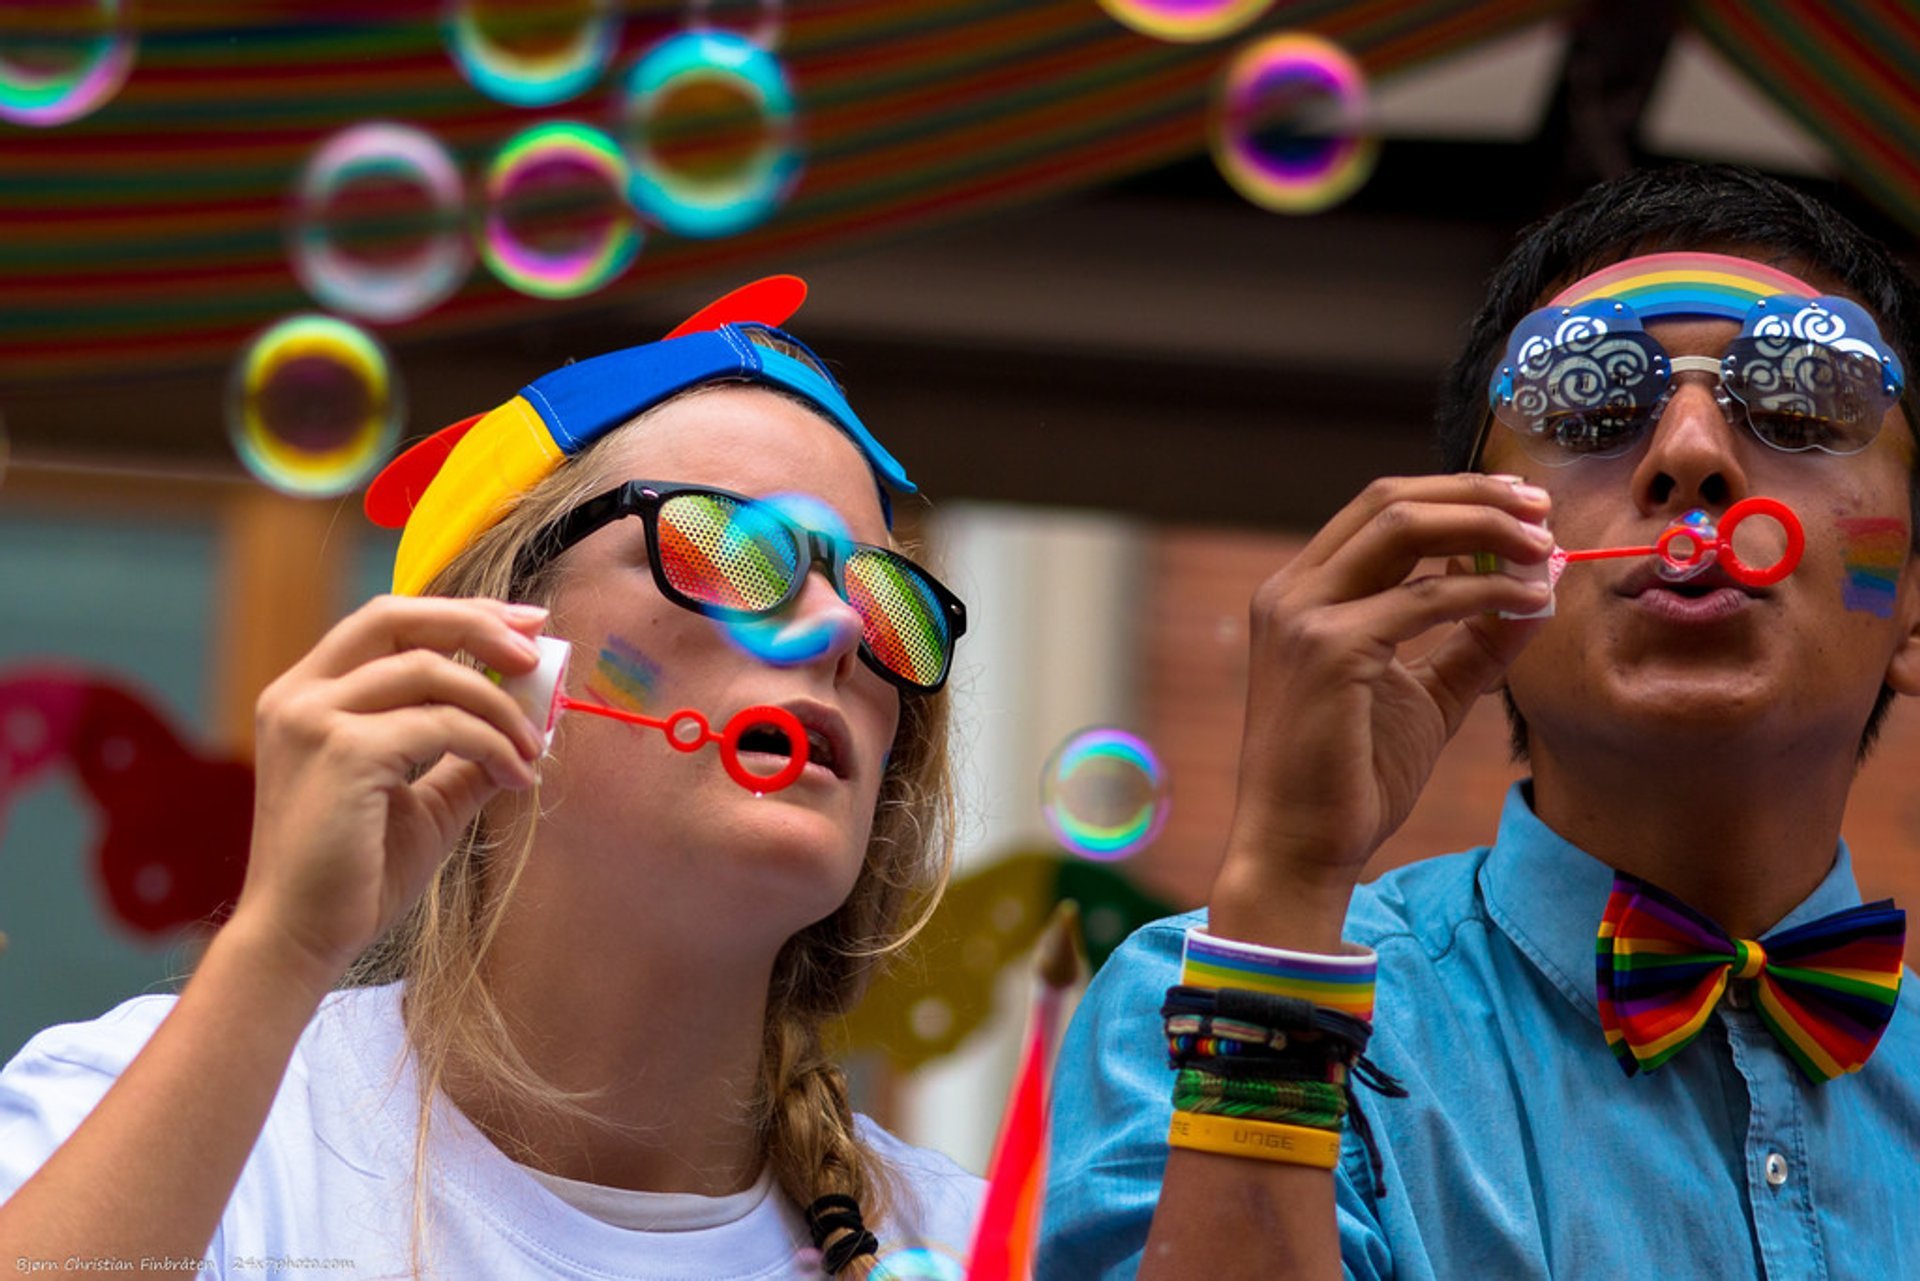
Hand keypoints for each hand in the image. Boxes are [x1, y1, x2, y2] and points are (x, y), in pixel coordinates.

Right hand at [229, 596, 550, 988]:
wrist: (303, 938)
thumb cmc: (355, 875)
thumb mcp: (424, 802)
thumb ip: (465, 756)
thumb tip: (530, 724)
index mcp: (307, 696)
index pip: (386, 623)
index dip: (458, 614)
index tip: (521, 623)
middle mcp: (299, 695)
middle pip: (397, 617)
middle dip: (477, 624)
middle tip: (536, 651)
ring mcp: (313, 718)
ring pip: (431, 670)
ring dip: (498, 703)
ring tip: (532, 746)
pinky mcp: (342, 751)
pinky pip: (442, 725)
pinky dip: (491, 742)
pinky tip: (515, 776)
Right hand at [1211, 474, 1552, 946]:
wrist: (1299, 847)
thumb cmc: (1352, 778)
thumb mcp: (1425, 696)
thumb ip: (1471, 643)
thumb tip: (1538, 596)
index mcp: (1301, 595)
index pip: (1378, 512)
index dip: (1454, 496)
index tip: (1520, 505)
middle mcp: (1292, 592)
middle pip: (1389, 502)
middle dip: (1474, 495)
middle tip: (1542, 509)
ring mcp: (1304, 616)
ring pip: (1404, 529)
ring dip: (1485, 528)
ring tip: (1544, 547)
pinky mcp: (1329, 650)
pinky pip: (1426, 597)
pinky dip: (1488, 591)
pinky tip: (1531, 602)